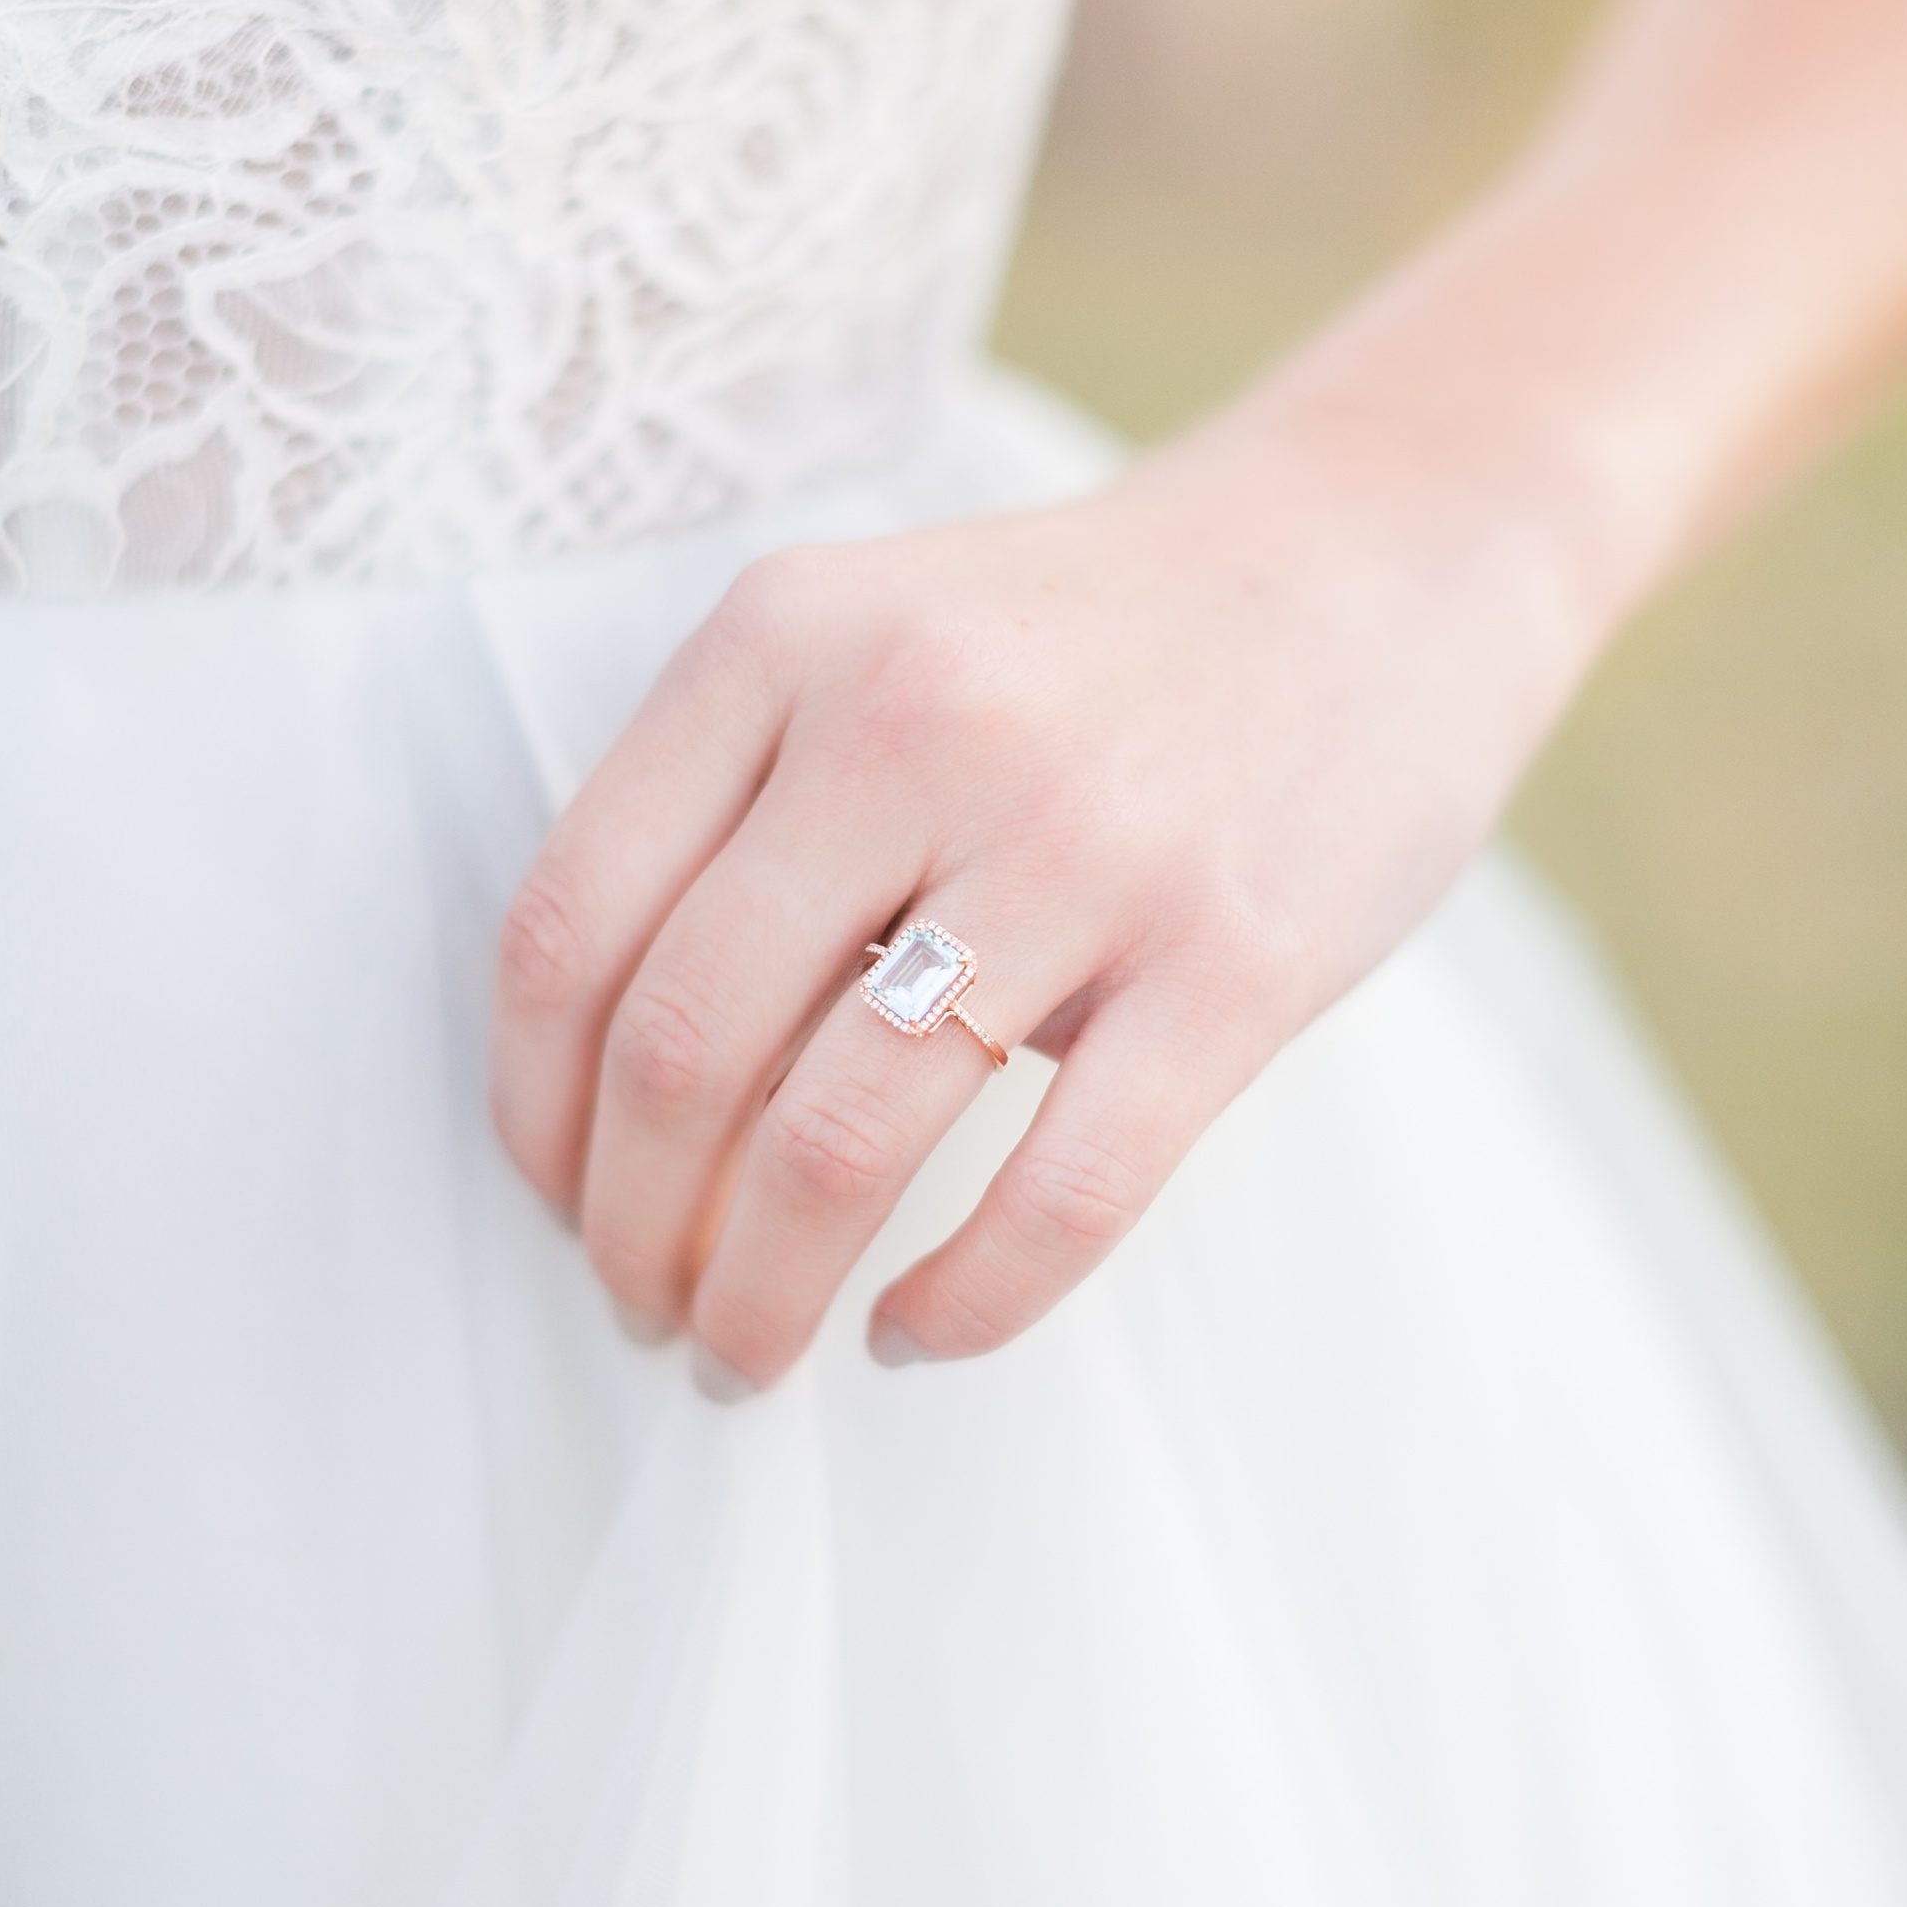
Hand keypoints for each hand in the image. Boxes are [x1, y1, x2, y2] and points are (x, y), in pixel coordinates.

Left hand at [489, 379, 1589, 1392]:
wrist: (1375, 553)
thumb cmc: (1088, 644)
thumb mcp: (873, 646)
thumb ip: (741, 812)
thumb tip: (621, 1108)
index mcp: (782, 640)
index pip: (566, 924)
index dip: (531, 1111)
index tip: (558, 1200)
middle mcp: (911, 723)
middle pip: (680, 1051)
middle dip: (631, 1233)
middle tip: (646, 1309)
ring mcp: (1083, 841)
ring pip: (842, 1142)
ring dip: (759, 1296)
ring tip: (747, 1353)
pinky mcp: (1234, 956)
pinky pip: (1060, 1195)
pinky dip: (959, 1307)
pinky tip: (914, 1334)